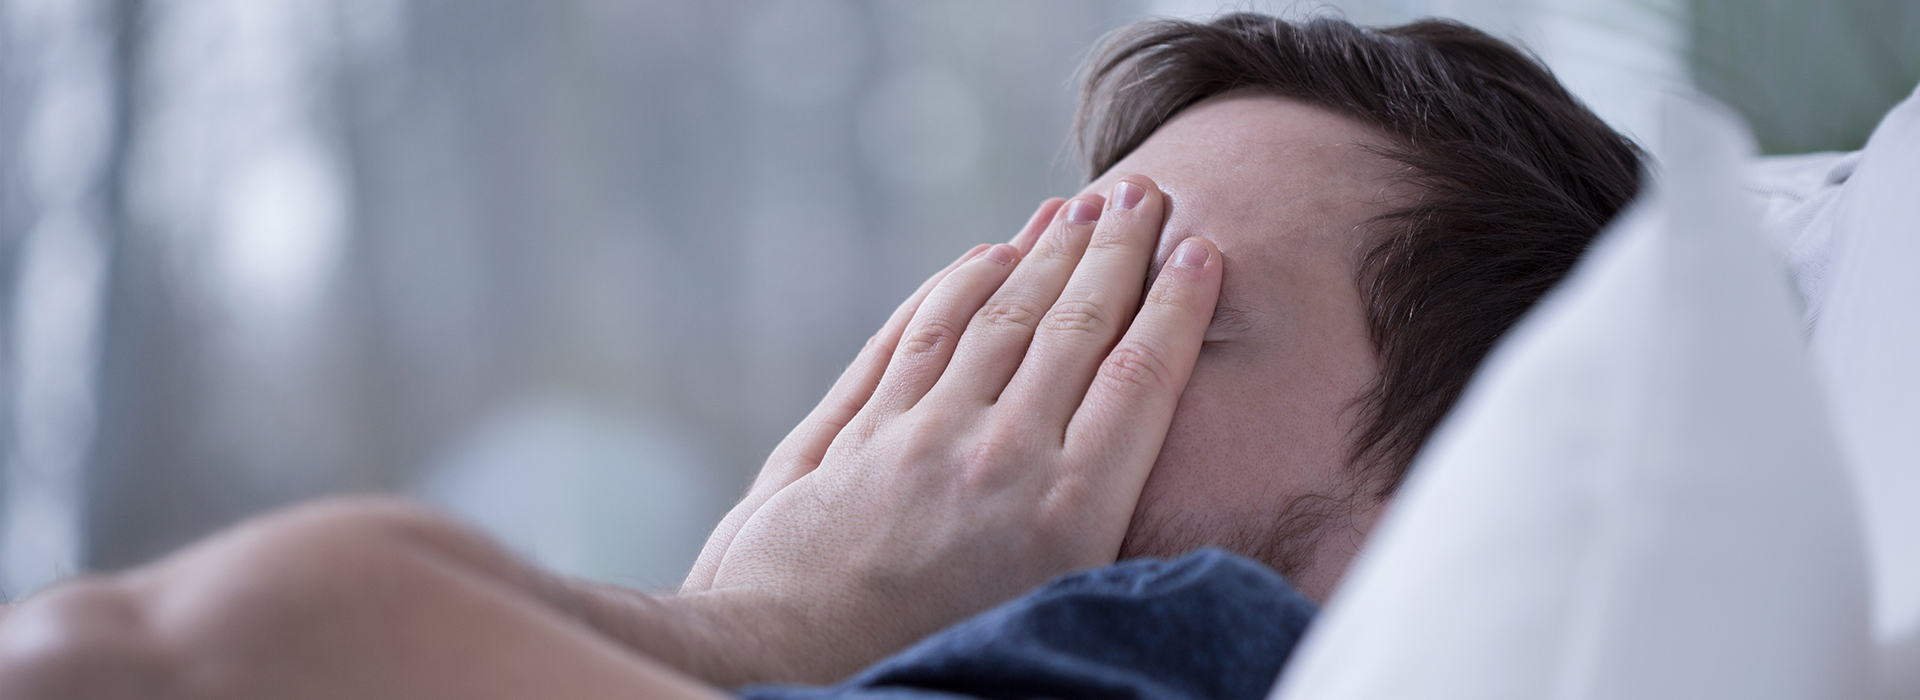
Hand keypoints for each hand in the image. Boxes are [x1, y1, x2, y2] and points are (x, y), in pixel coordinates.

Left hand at [689, 176, 1223, 681]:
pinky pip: (917, 335)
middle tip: (1144, 194)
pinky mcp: (861, 433)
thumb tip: (1138, 455)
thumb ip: (1092, 524)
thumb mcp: (1047, 609)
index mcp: (1066, 514)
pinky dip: (955, 286)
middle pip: (1071, 327)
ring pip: (995, 317)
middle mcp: (999, 459)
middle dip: (1114, 252)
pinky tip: (984, 255)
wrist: (789, 666)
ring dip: (1041, 252)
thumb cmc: (929, 661)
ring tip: (1075, 206)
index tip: (1200, 253)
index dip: (1174, 308)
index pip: (1137, 379)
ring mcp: (923, 437)